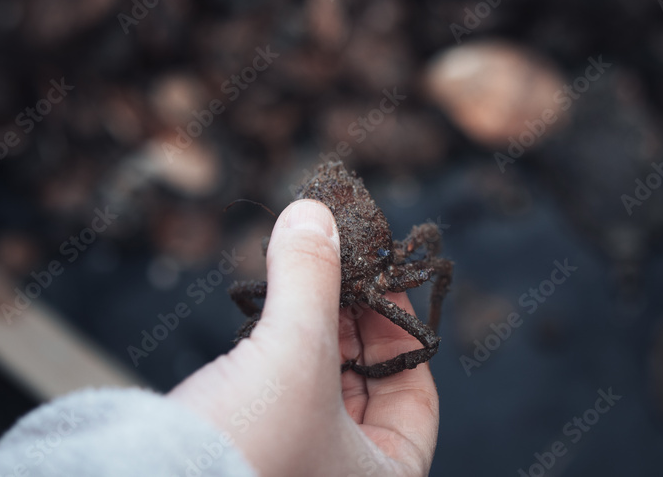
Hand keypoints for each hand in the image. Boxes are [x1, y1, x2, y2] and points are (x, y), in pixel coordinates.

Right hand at [168, 199, 439, 476]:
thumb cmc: (244, 446)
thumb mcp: (294, 350)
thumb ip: (311, 278)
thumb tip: (315, 213)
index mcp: (385, 475)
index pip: (418, 396)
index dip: (401, 329)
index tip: (380, 277)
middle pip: (368, 385)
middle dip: (352, 320)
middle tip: (338, 264)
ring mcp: (299, 467)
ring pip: (321, 387)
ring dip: (312, 328)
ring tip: (301, 276)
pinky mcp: (253, 452)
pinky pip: (281, 393)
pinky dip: (279, 351)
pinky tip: (268, 313)